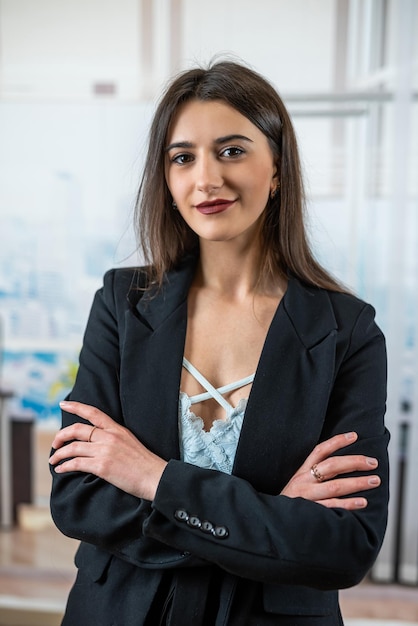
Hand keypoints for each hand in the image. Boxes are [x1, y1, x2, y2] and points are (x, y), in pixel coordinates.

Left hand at [49, 401, 166, 500]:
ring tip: (54, 459)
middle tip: (55, 443)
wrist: (155, 477)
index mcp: (117, 429)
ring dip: (59, 454)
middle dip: (61, 436)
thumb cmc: (144, 463)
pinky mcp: (102, 466)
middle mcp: (109, 437)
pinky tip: (60, 469)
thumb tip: (96, 441)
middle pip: (77, 429)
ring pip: (73, 447)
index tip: (63, 404)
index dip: (76, 406)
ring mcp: (105, 451)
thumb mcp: (130, 442)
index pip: (93, 413)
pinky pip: (76, 463)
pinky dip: (65, 466)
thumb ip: (113, 438)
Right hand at [280, 432, 380, 509]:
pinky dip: (348, 504)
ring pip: (335, 485)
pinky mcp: (310, 512)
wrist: (272, 521)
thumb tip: (341, 466)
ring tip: (374, 480)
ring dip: (357, 482)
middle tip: (373, 463)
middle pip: (332, 465)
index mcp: (302, 472)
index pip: (320, 450)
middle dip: (354, 462)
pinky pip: (332, 506)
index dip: (337, 442)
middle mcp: (304, 481)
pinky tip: (362, 502)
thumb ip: (314, 475)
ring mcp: (307, 496)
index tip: (354, 436)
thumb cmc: (291, 502)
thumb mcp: (298, 483)